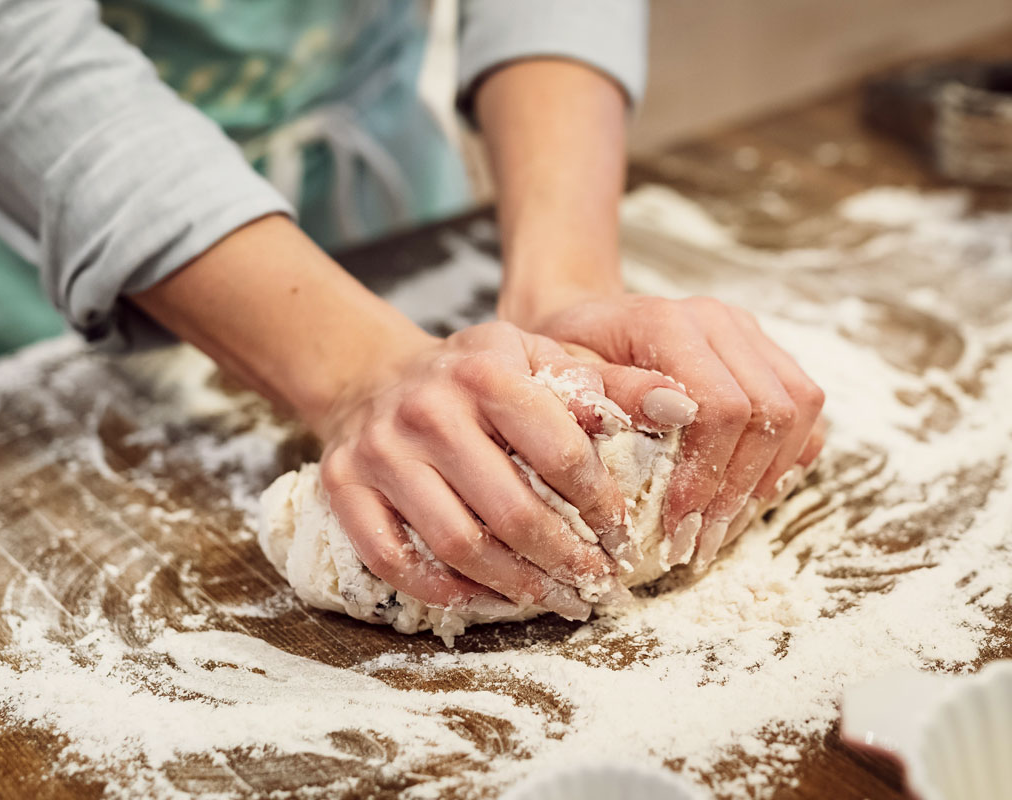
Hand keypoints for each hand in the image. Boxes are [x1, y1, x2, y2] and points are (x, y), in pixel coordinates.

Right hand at [314, 321, 666, 618]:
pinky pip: (395, 560)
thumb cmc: (473, 377)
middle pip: (511, 511)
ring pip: (456, 544)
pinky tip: (484, 598)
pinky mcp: (345, 486)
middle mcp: (428, 409)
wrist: (374, 377)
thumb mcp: (539, 359)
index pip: (560, 452)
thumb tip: (683, 407)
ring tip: (553, 599)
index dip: (601, 506)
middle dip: (565, 560)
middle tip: (596, 585)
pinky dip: (445, 591)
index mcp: (485, 370)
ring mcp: (381, 451)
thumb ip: (609, 384)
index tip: (622, 537)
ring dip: (514, 586)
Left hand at [528, 295, 825, 570]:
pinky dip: (786, 459)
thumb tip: (673, 413)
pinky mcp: (765, 353)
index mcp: (668, 322)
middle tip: (700, 544)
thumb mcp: (563, 378)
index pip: (721, 405)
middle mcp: (719, 321)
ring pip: (800, 409)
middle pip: (769, 411)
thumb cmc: (565, 359)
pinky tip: (745, 498)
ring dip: (767, 480)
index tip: (677, 528)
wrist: (584, 326)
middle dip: (738, 490)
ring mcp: (748, 333)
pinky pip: (805, 410)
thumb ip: (609, 393)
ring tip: (722, 529)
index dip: (707, 475)